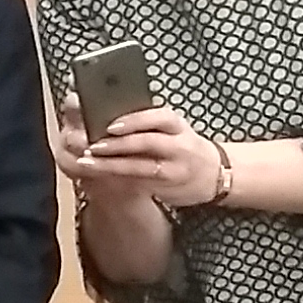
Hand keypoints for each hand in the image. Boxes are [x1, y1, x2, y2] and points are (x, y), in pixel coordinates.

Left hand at [61, 103, 217, 209]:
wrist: (215, 174)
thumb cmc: (186, 146)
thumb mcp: (175, 128)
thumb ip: (148, 123)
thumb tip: (108, 114)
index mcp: (178, 125)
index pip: (158, 117)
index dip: (134, 121)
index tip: (110, 125)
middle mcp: (179, 146)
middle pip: (147, 142)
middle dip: (116, 145)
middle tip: (91, 146)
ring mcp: (174, 169)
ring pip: (139, 167)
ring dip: (111, 165)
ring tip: (87, 162)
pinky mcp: (168, 187)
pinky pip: (139, 183)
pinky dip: (117, 180)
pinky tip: (99, 177)